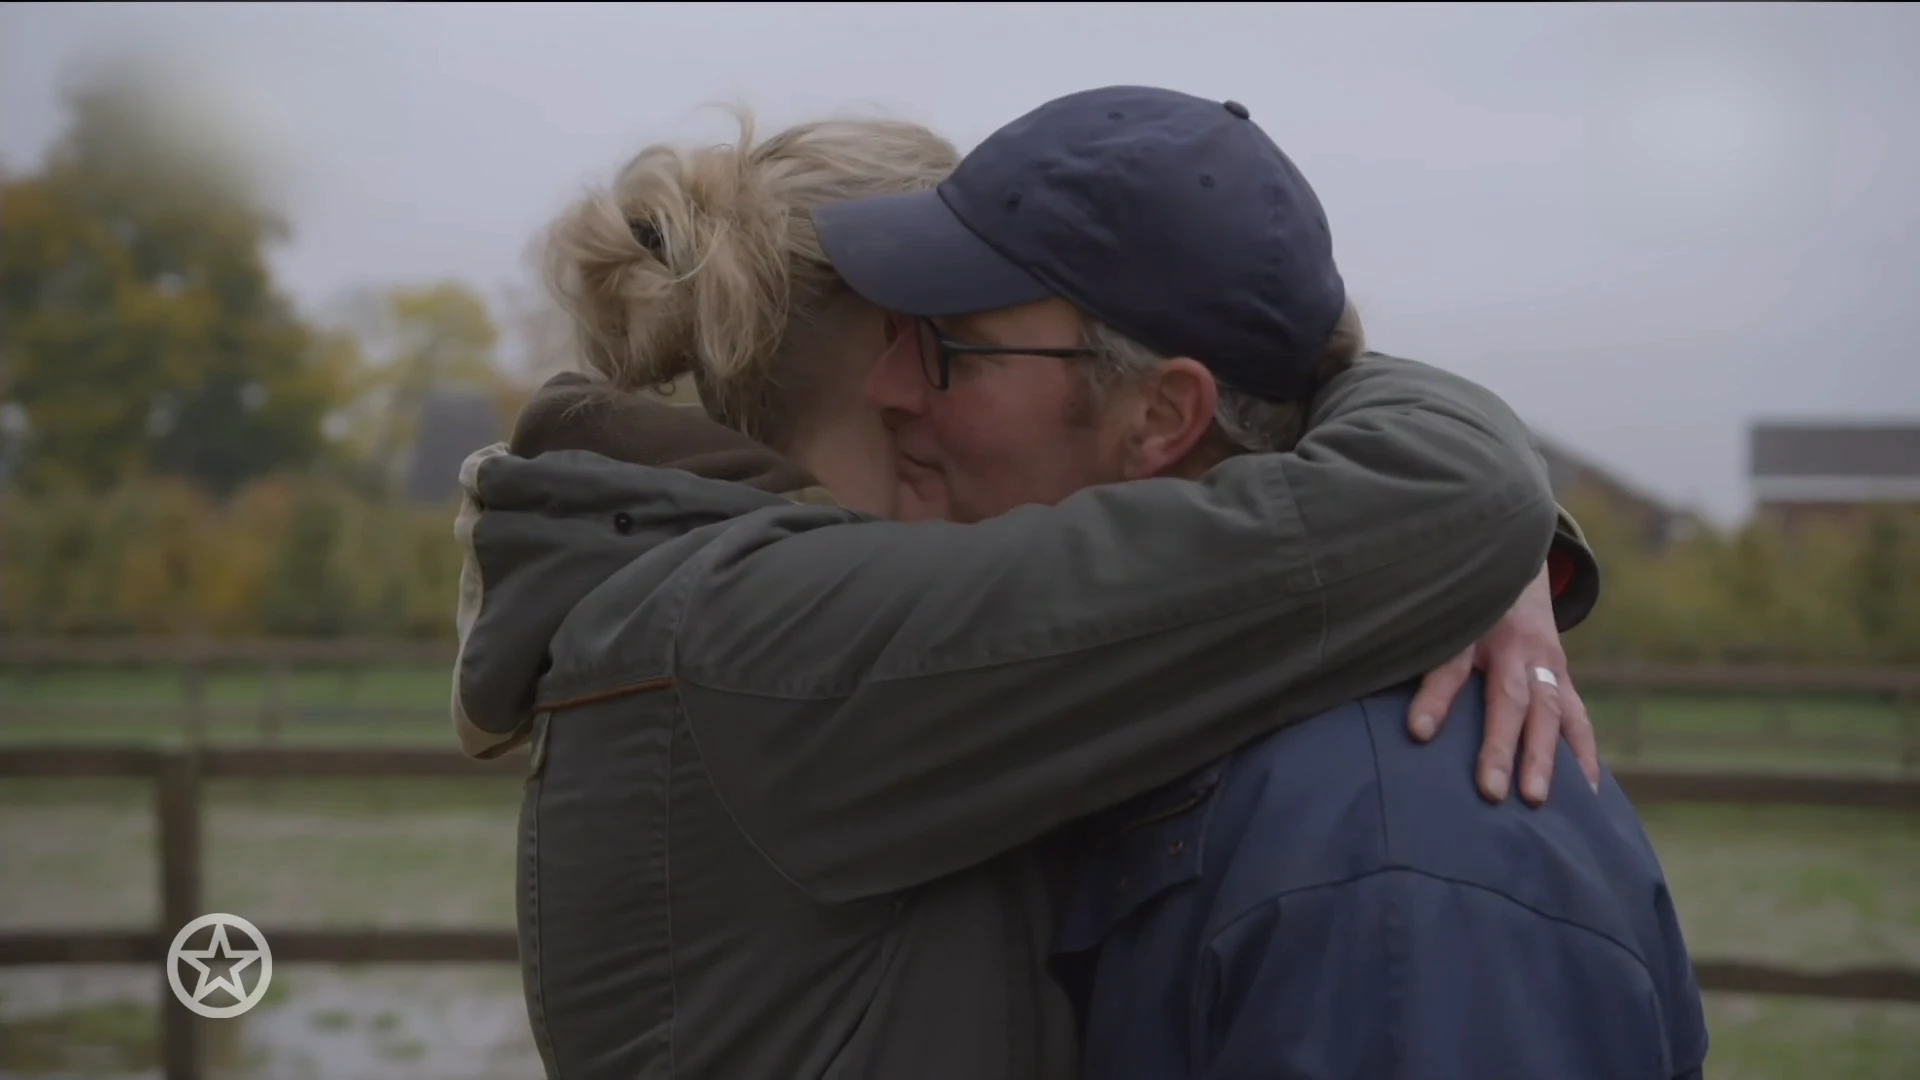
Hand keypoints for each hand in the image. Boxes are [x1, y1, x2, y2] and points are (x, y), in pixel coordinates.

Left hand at [1407, 565, 1599, 805]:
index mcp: (1471, 626)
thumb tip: (1363, 684)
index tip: (1417, 732)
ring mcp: (1545, 662)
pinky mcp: (1562, 677)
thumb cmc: (1457, 602)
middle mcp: (1513, 646)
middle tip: (1490, 791)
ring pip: (1549, 711)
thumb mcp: (1434, 613)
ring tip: (1535, 799)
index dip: (1435, 698)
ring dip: (1543, 758)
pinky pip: (1577, 717)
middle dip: (1499, 746)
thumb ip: (1411, 645)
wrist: (1512, 563)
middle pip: (1508, 698)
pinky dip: (1583, 754)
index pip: (1451, 664)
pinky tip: (1586, 792)